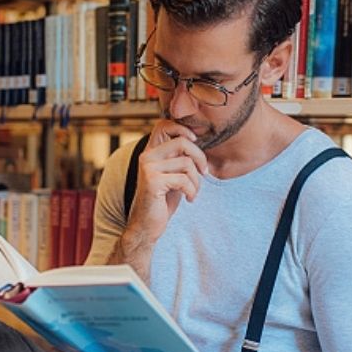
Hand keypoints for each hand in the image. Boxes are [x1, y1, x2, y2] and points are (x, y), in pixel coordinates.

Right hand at [127, 120, 209, 243]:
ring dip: (197, 181)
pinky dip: (192, 191)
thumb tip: (198, 140)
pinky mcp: (152, 181)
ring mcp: (148, 167)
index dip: (184, 130)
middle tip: (204, 173)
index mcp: (151, 152)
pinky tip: (189, 199)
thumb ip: (180, 158)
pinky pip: (184, 180)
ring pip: (187, 163)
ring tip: (193, 192)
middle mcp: (147, 156)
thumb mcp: (174, 174)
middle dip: (200, 158)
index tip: (196, 143)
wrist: (147, 225)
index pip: (164, 125)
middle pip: (183, 142)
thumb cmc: (163, 200)